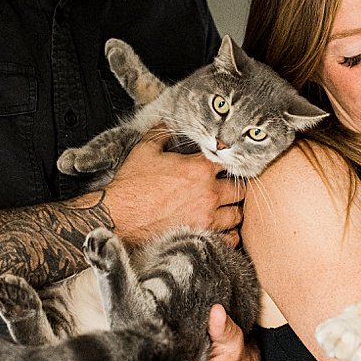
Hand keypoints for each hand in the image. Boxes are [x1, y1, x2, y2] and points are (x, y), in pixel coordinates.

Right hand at [103, 133, 243, 243]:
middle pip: (241, 189)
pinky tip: (222, 227)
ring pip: (238, 214)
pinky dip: (229, 233)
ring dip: (233, 209)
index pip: (230, 160)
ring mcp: (208, 217)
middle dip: (236, 186)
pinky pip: (230, 238)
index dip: (229, 161)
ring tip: (224, 207)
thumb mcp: (146, 149)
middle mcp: (209, 193)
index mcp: (199, 169)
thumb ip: (163, 132)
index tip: (224, 165)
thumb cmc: (132, 185)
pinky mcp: (201, 236)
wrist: (118, 215)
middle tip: (227, 187)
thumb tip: (170, 122)